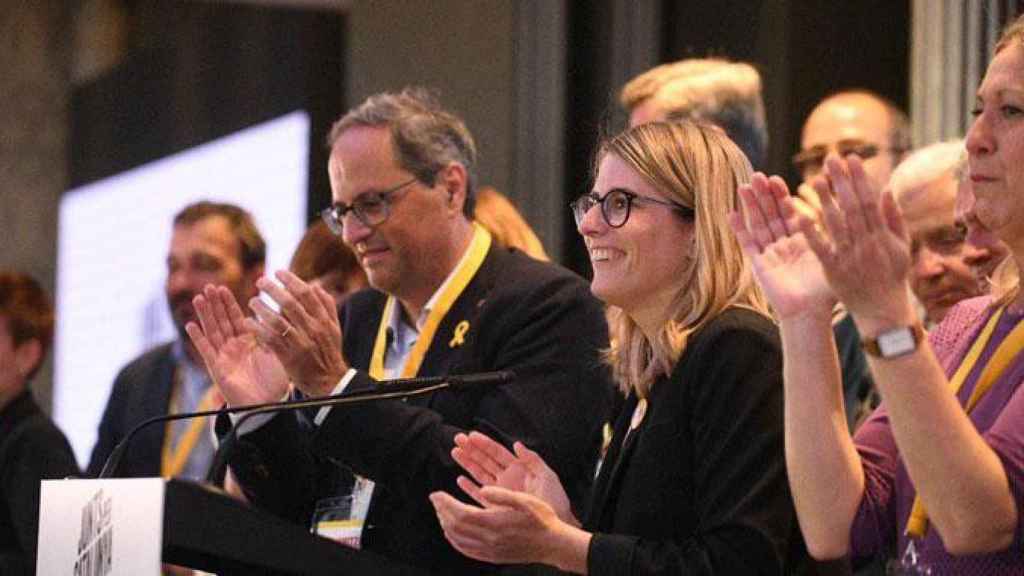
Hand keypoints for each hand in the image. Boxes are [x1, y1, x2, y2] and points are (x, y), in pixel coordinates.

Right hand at [186, 285, 288, 406]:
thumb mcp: (276, 352)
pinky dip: (198, 338)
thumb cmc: (275, 382)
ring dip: (205, 315)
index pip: (236, 318)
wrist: (269, 404)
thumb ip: (270, 334)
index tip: (222, 287)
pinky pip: (206, 351)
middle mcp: (234, 347)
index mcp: (249, 342)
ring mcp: (224, 357)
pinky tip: (190, 325)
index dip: (229, 303)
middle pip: (222, 321)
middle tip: (207, 286)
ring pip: (212, 331)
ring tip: (198, 298)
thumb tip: (271, 313)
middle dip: (215, 304)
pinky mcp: (217, 369)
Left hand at [247, 270, 348, 395]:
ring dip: (262, 308)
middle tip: (260, 281)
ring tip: (252, 301)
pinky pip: (269, 338)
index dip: (291, 280)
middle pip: (290, 303)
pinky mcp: (288, 357)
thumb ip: (326, 306)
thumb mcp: (334, 328)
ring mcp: (300, 343)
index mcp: (323, 320)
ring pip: (277, 320)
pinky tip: (248, 321)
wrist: (328, 381)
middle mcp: (313, 329)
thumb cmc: (328, 351)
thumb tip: (315, 285)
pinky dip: (257, 328)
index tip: (278, 272)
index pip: (306, 293)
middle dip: (273, 289)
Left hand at [429, 486, 578, 566]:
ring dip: (445, 525)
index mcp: (494, 523)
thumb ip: (502, 494)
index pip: (459, 513)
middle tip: (435, 499)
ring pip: (458, 540)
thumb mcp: (525, 500)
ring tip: (441, 512)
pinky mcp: (492, 557)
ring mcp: (490, 550)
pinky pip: (467, 550)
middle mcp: (489, 539)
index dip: (444, 503)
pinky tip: (452, 533)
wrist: (553, 544)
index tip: (436, 493)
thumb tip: (482, 488)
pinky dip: (454, 541)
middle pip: (455, 527)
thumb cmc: (541, 518)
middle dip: (441, 511)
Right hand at [450, 432, 576, 525]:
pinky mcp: (496, 506)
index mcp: (519, 469)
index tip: (471, 434)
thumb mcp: (547, 476)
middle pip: (485, 460)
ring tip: (455, 452)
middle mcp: (507, 478)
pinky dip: (469, 488)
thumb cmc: (555, 501)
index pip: (498, 452)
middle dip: (471, 449)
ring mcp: (500, 492)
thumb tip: (517, 444)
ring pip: (479, 474)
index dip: (484, 443)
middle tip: (457, 438)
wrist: (557, 525)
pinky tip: (460, 479)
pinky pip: (479, 495)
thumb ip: (532, 459)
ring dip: (467, 463)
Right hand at [729, 172, 834, 320]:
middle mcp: (783, 245)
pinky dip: (739, 229)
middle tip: (757, 175)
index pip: (789, 213)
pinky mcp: (758, 265)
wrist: (810, 314)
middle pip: (771, 215)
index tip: (777, 178)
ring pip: (758, 224)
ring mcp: (769, 254)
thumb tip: (850, 216)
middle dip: (764, 195)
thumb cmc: (825, 292)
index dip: (782, 196)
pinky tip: (730, 213)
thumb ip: (837, 236)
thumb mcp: (834, 257)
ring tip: (743, 186)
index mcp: (801, 241)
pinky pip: (747, 244)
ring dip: (750, 206)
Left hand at [800, 154, 916, 332]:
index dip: (860, 179)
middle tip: (830, 158)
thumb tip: (887, 189)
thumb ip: (893, 218)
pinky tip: (798, 217)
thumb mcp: (900, 246)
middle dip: (842, 182)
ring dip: (826, 201)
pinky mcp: (833, 270)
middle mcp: (866, 243)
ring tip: (815, 179)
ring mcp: (849, 256)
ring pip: (836, 224)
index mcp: (882, 235)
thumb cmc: (892, 275)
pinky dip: (811, 233)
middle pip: (852, 207)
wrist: (882, 310)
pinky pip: (820, 249)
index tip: (851, 158)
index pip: (869, 201)